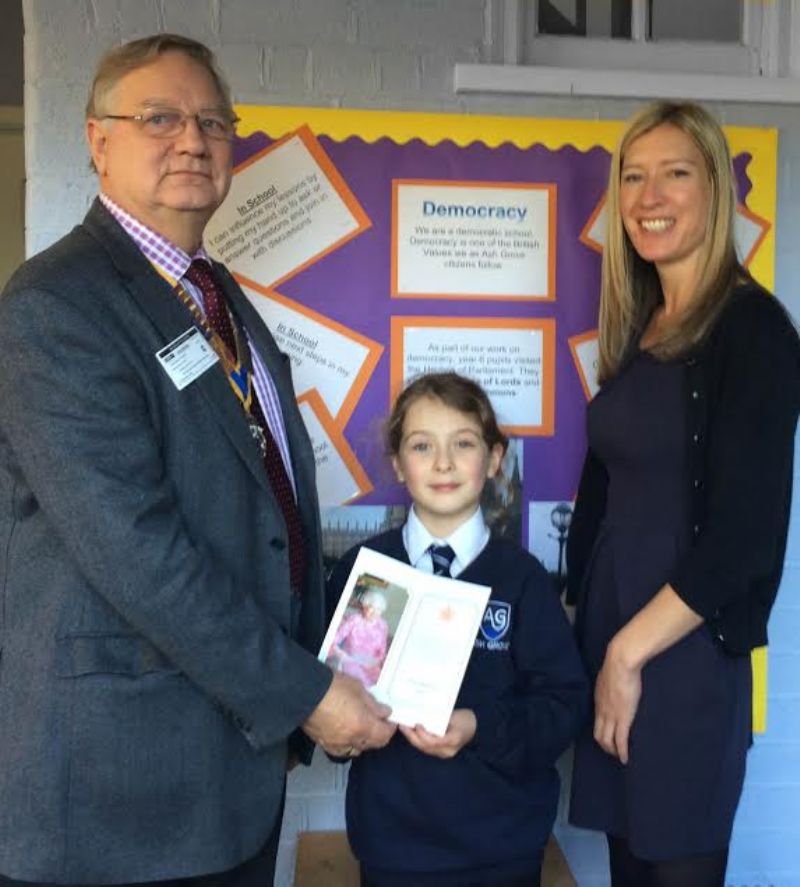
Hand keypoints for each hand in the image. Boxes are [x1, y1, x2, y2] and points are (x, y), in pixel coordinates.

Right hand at [302, 671, 395, 755]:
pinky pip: (342, 749)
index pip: (385, 735)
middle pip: (373, 744)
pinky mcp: (324, 744)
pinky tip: (347, 733)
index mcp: (363, 726)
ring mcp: (337, 744)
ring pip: (358, 749)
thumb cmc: (332, 686)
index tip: (390, 718)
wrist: (304, 691)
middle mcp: (351, 740)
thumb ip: (373, 704)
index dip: (390, 727)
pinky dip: (348, 743)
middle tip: (379, 721)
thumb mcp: (358, 688)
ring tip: (363, 727)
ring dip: (364, 740)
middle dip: (379, 734)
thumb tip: (385, 712)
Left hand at [398, 708, 476, 758]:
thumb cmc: (466, 719)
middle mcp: (447, 750)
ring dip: (412, 738)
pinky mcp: (440, 752)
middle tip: (402, 725)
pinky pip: (426, 746)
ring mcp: (443, 753)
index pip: (433, 741)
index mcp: (452, 740)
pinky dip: (417, 739)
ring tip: (403, 727)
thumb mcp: (455, 716)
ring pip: (423, 748)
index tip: (416, 724)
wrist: (475, 727)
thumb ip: (440, 718)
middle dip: (411, 737)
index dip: (423, 734)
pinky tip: (411, 732)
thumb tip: (423, 715)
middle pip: (425, 746)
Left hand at [593, 638, 641, 764]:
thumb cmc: (617, 666)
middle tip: (612, 750)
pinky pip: (621, 740)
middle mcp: (602, 711)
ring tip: (619, 756)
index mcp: (599, 700)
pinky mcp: (623, 719)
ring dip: (613, 751)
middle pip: (598, 734)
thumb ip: (609, 685)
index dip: (601, 731)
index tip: (607, 736)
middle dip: (605, 746)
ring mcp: (611, 716)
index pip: (596, 722)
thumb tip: (614, 685)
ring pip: (607, 740)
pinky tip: (625, 759)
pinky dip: (622, 752)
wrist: (620, 663)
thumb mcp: (608, 677)